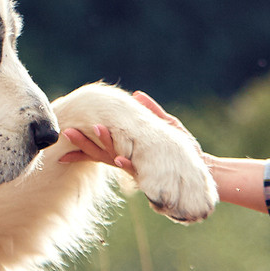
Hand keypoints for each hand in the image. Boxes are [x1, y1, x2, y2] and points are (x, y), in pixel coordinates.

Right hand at [57, 90, 189, 175]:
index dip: (83, 143)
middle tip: (67, 132)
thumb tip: (137, 95)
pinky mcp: (151, 175)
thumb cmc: (185, 150)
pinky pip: (136, 169)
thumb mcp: (167, 127)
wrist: (203, 171)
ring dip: (106, 145)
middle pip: (101, 153)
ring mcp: (139, 168)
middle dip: (85, 143)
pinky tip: (118, 157)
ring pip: (116, 158)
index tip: (66, 134)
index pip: (100, 147)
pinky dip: (126, 163)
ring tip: (95, 130)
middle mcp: (130, 161)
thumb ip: (151, 112)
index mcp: (128, 151)